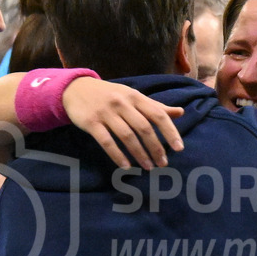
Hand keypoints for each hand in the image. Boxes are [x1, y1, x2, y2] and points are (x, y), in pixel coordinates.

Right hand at [61, 78, 184, 169]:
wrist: (76, 88)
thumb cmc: (111, 95)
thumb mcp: (133, 96)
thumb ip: (155, 106)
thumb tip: (181, 112)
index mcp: (136, 97)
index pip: (158, 114)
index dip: (170, 131)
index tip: (179, 148)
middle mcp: (122, 103)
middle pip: (144, 128)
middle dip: (156, 147)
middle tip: (163, 163)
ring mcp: (106, 113)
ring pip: (127, 136)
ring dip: (139, 154)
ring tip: (148, 167)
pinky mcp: (91, 122)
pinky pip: (106, 142)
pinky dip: (117, 155)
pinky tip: (126, 166)